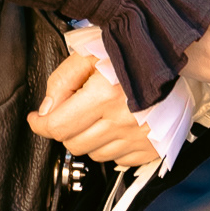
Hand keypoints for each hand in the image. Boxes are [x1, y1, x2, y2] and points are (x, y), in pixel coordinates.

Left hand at [26, 53, 161, 167]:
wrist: (173, 55)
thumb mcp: (89, 53)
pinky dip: (111, 146)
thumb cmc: (130, 50)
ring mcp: (140, 137)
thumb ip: (62, 80)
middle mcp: (123, 120)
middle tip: (71, 110)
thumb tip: (47, 111)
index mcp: (105, 95)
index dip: (40, 124)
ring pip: (94, 155)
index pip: (59, 126)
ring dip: (88, 138)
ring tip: (97, 115)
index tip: (36, 119)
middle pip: (74, 144)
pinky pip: (119, 160)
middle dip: (65, 129)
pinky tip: (115, 126)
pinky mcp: (153, 147)